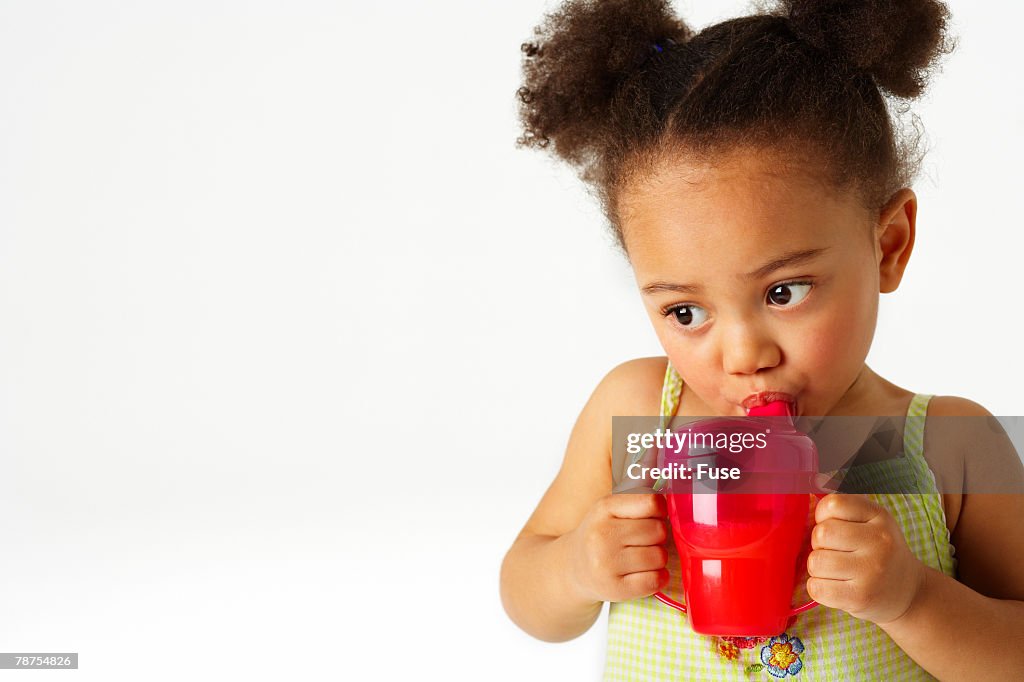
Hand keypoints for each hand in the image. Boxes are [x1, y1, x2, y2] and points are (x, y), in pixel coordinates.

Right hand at [566, 493, 669, 602]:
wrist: (571, 568)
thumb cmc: (599, 535)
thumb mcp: (609, 509)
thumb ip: (637, 497)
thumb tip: (670, 478)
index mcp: (603, 508)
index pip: (652, 503)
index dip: (659, 511)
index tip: (652, 516)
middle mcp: (602, 535)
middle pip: (658, 531)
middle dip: (658, 537)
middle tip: (644, 541)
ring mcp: (606, 564)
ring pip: (659, 556)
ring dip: (658, 558)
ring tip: (642, 557)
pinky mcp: (615, 589)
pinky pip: (656, 580)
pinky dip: (658, 578)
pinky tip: (645, 574)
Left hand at [806, 493, 924, 624]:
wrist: (910, 593)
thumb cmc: (879, 553)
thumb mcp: (871, 522)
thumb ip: (842, 508)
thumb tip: (807, 494)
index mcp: (880, 516)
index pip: (832, 504)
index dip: (823, 516)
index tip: (834, 528)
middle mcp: (880, 542)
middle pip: (821, 534)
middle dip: (819, 544)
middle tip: (835, 552)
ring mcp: (871, 571)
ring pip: (815, 562)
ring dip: (818, 568)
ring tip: (837, 571)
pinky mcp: (861, 598)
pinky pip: (816, 588)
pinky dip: (819, 588)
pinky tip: (836, 586)